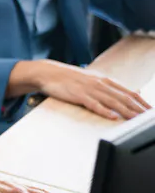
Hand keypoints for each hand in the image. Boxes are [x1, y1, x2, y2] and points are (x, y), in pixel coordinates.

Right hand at [26, 59, 149, 120]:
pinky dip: (104, 110)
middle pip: (124, 98)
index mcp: (105, 80)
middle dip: (138, 109)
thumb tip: (131, 93)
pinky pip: (93, 104)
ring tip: (136, 119)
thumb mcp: (93, 80)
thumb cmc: (71, 79)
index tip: (151, 111)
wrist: (49, 72)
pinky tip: (112, 116)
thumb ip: (111, 87)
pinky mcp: (78, 95)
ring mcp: (89, 89)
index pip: (129, 92)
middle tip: (148, 118)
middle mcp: (100, 84)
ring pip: (112, 102)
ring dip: (126, 111)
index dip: (142, 102)